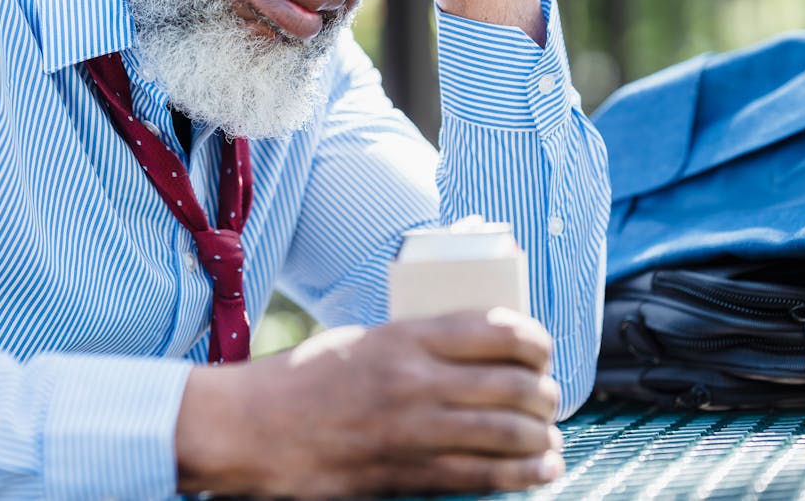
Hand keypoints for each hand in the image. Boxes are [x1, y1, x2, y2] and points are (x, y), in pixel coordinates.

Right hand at [175, 308, 564, 497]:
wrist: (253, 427)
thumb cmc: (304, 378)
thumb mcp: (364, 339)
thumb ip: (418, 343)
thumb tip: (476, 347)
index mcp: (406, 336)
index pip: (497, 330)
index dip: (535, 341)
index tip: (542, 349)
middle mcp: (417, 381)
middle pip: (513, 384)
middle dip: (546, 393)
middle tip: (550, 397)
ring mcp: (415, 430)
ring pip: (508, 433)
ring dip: (542, 436)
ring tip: (549, 437)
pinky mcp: (408, 472)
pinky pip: (483, 475)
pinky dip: (523, 474)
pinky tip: (541, 470)